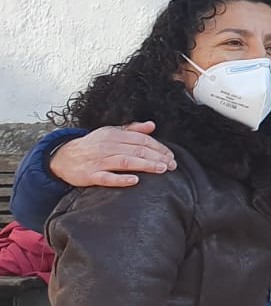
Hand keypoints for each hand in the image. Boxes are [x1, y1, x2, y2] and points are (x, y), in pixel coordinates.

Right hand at [49, 122, 176, 187]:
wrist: (62, 157)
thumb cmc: (92, 145)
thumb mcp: (110, 133)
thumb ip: (132, 129)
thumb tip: (152, 125)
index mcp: (114, 135)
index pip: (141, 139)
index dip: (158, 147)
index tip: (171, 155)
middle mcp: (107, 146)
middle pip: (136, 150)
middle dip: (157, 157)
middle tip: (172, 165)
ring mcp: (98, 161)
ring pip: (125, 162)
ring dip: (145, 165)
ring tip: (161, 169)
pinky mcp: (89, 175)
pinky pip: (106, 177)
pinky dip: (120, 179)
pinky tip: (134, 180)